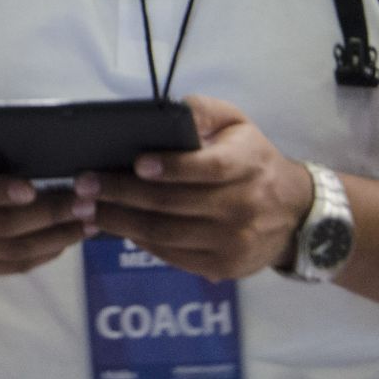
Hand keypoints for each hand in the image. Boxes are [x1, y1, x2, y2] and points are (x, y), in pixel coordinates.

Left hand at [71, 94, 314, 281]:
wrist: (293, 212)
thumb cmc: (252, 159)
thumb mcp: (237, 123)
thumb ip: (204, 111)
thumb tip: (171, 112)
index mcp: (247, 165)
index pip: (206, 169)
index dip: (171, 167)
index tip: (136, 163)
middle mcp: (242, 207)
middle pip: (174, 204)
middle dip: (123, 194)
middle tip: (85, 184)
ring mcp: (232, 242)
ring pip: (166, 233)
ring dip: (120, 221)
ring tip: (87, 207)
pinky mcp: (222, 267)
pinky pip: (172, 255)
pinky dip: (139, 241)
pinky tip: (115, 226)